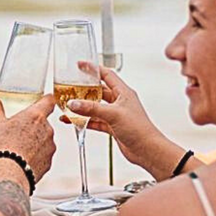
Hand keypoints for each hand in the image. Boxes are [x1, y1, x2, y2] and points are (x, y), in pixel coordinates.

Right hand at [0, 91, 56, 180]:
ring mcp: (50, 147)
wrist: (8, 174)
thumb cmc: (2, 148)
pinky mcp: (49, 162)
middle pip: (44, 122)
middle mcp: (47, 130)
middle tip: (18, 130)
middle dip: (33, 125)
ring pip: (44, 139)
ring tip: (18, 148)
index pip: (49, 100)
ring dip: (35, 141)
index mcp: (36, 116)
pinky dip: (36, 156)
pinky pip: (44, 155)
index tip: (40, 100)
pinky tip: (22, 159)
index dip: (45, 99)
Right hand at [63, 63, 185, 178]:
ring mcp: (116, 115)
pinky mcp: (113, 127)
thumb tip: (74, 103)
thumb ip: (91, 108)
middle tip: (70, 88)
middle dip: (84, 90)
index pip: (106, 75)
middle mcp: (120, 102)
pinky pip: (95, 121)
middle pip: (99, 91)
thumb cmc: (139, 129)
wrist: (147, 150)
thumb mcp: (113, 115)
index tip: (80, 65)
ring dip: (82, 108)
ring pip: (95, 107)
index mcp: (123, 92)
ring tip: (68, 106)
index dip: (93, 69)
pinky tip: (73, 121)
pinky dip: (84, 121)